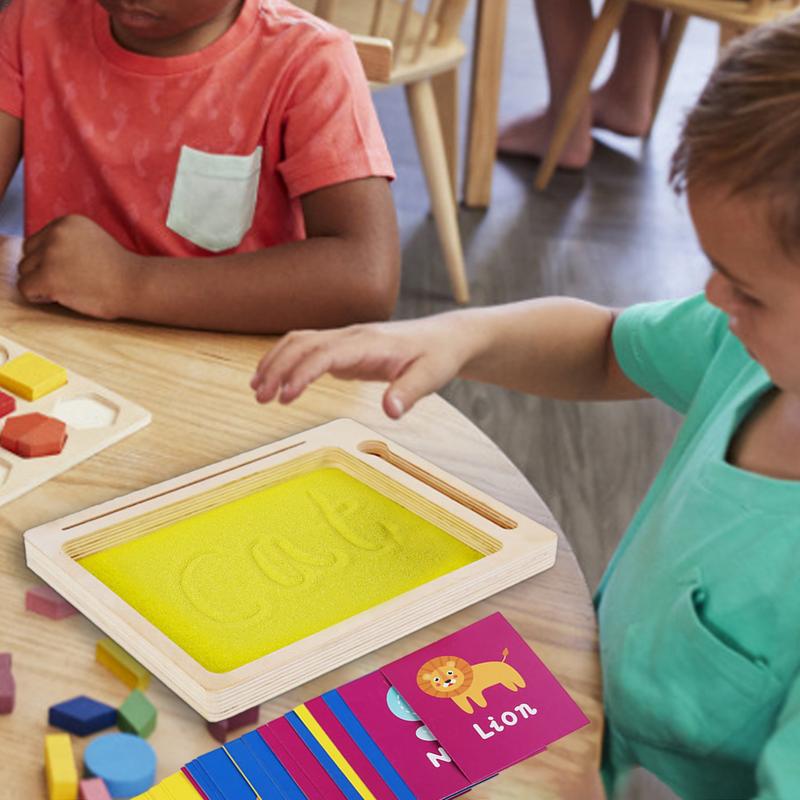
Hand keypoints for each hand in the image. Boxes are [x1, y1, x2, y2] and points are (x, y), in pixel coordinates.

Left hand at [17, 215, 140, 319]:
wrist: (136, 285)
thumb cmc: (119, 271)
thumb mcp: (92, 241)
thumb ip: (67, 241)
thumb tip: (39, 255)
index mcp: (67, 222)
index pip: (38, 241)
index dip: (52, 260)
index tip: (75, 270)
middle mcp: (55, 233)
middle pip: (28, 254)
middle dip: (43, 269)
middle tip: (70, 281)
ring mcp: (50, 254)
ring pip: (24, 271)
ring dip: (41, 283)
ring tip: (68, 288)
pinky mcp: (48, 276)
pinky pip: (25, 288)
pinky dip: (39, 296)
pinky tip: (60, 296)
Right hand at [250, 315, 471, 418]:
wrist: (445, 338)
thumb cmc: (437, 356)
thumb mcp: (431, 376)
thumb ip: (409, 393)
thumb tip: (390, 412)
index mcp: (369, 342)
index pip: (326, 352)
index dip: (303, 371)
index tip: (285, 395)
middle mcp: (352, 336)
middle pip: (303, 343)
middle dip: (278, 367)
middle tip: (261, 398)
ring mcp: (345, 340)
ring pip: (300, 342)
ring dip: (275, 362)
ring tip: (257, 391)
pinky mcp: (344, 349)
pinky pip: (307, 349)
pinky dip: (286, 361)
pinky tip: (274, 382)